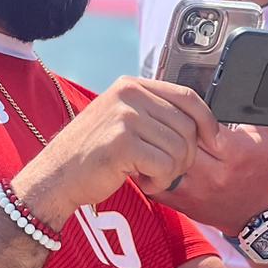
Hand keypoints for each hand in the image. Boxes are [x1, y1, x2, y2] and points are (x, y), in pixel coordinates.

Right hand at [13, 77, 221, 227]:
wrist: (56, 177)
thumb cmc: (92, 154)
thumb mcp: (121, 120)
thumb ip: (153, 114)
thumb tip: (199, 123)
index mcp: (132, 85)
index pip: (186, 97)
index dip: (207, 121)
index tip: (212, 141)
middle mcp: (129, 95)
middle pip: (187, 126)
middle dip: (185, 156)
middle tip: (165, 170)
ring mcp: (125, 117)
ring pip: (179, 148)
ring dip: (170, 171)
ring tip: (149, 176)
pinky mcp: (123, 143)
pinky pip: (165, 165)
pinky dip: (160, 181)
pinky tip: (143, 182)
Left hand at [155, 121, 267, 232]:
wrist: (256, 211)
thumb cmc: (260, 168)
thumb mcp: (267, 136)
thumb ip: (252, 111)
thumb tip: (235, 88)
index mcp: (235, 152)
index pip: (201, 123)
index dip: (190, 112)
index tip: (186, 110)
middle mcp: (213, 173)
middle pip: (179, 140)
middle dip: (170, 126)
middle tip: (165, 118)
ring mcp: (194, 190)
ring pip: (163, 160)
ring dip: (156, 146)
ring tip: (153, 135)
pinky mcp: (180, 202)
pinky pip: (154, 182)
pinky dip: (148, 168)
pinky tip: (150, 156)